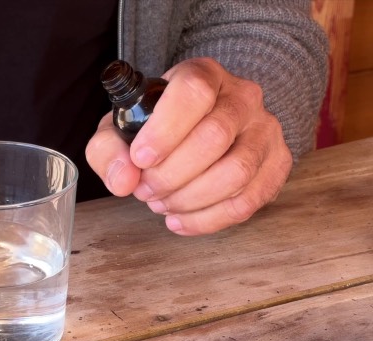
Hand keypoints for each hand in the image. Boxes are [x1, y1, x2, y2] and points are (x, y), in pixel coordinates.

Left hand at [86, 57, 292, 235]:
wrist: (195, 132)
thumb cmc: (155, 129)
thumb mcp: (120, 130)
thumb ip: (109, 150)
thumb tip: (123, 180)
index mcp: (203, 75)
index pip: (193, 92)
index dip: (165, 130)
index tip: (140, 159)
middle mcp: (242, 97)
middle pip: (214, 137)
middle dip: (171, 174)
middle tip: (145, 190)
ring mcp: (265, 130)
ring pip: (236, 172)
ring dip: (189, 199)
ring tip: (161, 204)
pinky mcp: (276, 165)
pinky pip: (248, 201)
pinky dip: (208, 220)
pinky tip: (180, 220)